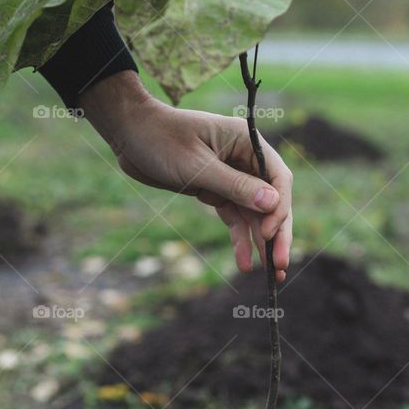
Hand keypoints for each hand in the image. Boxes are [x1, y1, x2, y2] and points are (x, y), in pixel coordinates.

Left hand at [80, 71, 292, 281]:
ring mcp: (231, 175)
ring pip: (254, 212)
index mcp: (247, 141)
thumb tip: (273, 204)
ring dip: (260, 241)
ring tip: (270, 274)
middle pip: (271, 199)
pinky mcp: (214, 189)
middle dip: (276, 232)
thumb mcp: (197, 166)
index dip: (278, 208)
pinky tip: (244, 261)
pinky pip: (234, 216)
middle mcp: (244, 158)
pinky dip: (239, 238)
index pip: (278, 178)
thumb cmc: (161, 140)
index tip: (268, 234)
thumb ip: (235, 186)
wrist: (129, 134)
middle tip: (280, 266)